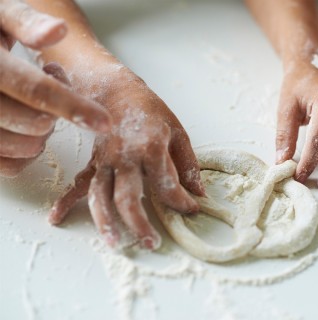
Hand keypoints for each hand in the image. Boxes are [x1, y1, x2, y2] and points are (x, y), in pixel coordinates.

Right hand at [0, 0, 110, 176]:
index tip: (104, 121)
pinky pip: (7, 165)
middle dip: (57, 115)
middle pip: (33, 123)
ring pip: (21, 147)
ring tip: (35, 109)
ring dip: (42, 135)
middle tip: (51, 93)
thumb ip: (27, 23)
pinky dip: (25, 154)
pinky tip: (25, 129)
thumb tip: (57, 31)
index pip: (36, 89)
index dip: (74, 106)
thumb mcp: (1, 15)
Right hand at [48, 72, 204, 249]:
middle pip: (127, 198)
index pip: (167, 186)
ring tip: (113, 243)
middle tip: (151, 243)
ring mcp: (105, 161)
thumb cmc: (151, 111)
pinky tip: (56, 218)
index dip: (182, 202)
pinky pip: (79, 184)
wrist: (118, 90)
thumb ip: (188, 165)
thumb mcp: (178, 133)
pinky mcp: (94, 162)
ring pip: (100, 196)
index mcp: (150, 148)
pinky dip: (65, 201)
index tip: (192, 209)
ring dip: (105, 222)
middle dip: (139, 224)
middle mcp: (125, 158)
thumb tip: (199, 193)